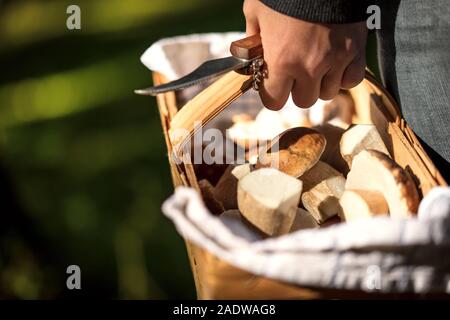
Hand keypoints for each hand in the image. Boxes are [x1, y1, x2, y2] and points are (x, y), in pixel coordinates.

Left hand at [243, 0, 367, 108]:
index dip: (272, 94)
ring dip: (321, 83)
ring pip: (328, 93)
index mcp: (281, 61)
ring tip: (317, 63)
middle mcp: (309, 67)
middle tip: (295, 72)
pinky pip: (351, 80)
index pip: (275, 102)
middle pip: (304, 101)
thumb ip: (252, 38)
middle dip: (297, 89)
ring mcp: (335, 60)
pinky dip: (344, 76)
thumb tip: (252, 56)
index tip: (273, 85)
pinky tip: (336, 63)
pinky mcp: (356, 51)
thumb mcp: (255, 10)